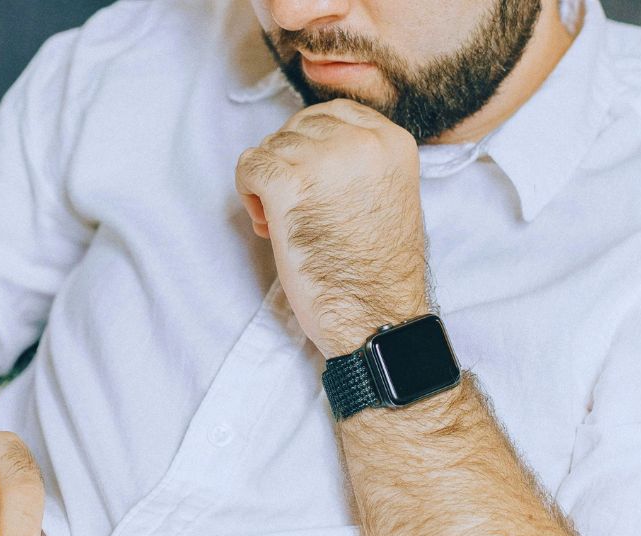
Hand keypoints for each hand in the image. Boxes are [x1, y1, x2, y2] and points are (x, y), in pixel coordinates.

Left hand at [235, 99, 430, 357]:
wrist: (374, 315)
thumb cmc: (375, 269)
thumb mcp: (386, 193)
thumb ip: (359, 161)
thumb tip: (309, 144)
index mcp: (391, 141)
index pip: (333, 114)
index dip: (310, 146)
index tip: (311, 181)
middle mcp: (360, 140)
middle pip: (297, 127)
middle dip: (288, 163)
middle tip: (296, 209)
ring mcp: (322, 158)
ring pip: (270, 147)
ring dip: (268, 183)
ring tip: (284, 223)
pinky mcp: (287, 182)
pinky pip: (248, 165)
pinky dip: (248, 193)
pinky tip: (266, 224)